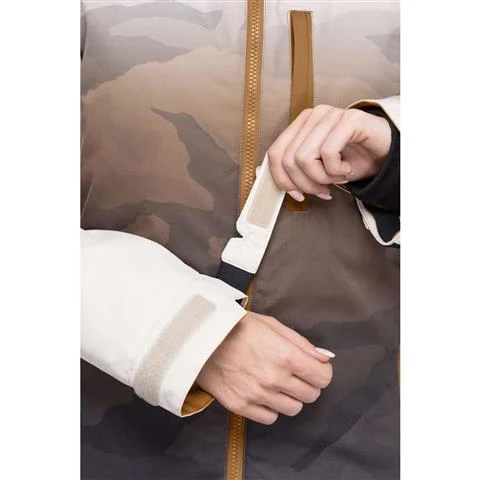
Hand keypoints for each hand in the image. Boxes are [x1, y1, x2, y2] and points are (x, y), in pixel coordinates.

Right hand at [196, 312, 333, 424]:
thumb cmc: (237, 327)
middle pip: (311, 395)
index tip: (312, 368)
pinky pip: (271, 418)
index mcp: (285, 355)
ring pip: (293, 409)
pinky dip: (270, 407)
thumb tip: (325, 358)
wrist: (200, 339)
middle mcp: (275, 379)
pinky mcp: (241, 406)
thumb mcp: (271, 325)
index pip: (322, 377)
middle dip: (306, 384)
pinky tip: (261, 391)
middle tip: (293, 373)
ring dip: (289, 397)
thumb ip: (301, 343)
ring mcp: (257, 395)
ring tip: (275, 382)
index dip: (320, 372)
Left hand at [267, 105, 391, 200]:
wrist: (387, 154)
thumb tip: (284, 186)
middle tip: (323, 190)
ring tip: (336, 177)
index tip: (298, 195)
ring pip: (304, 157)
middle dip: (305, 184)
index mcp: (301, 125)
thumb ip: (298, 172)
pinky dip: (336, 170)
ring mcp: (330, 114)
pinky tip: (346, 169)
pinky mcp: (348, 118)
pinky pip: (328, 153)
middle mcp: (312, 115)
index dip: (283, 180)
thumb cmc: (354, 160)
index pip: (275, 153)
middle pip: (288, 159)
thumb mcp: (319, 169)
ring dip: (321, 178)